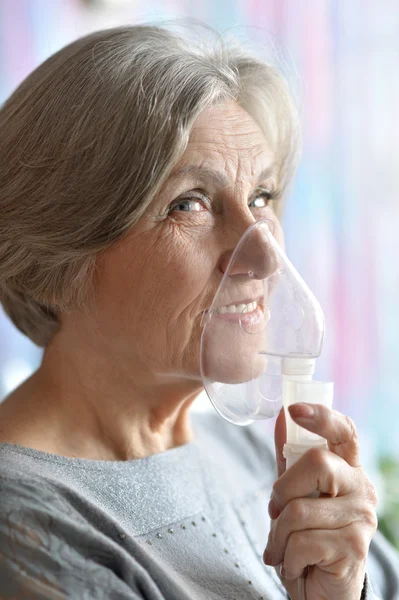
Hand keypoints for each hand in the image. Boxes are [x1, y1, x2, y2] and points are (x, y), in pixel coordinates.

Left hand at [263, 404, 377, 599]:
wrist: (322, 590)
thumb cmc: (308, 536)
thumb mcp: (296, 494)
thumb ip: (290, 459)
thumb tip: (282, 416)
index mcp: (348, 468)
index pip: (344, 431)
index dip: (321, 416)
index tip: (293, 409)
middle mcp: (362, 488)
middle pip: (317, 463)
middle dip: (283, 490)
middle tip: (275, 512)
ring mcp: (362, 517)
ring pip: (300, 509)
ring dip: (278, 534)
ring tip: (282, 547)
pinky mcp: (354, 547)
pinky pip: (303, 541)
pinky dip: (286, 556)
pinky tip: (294, 564)